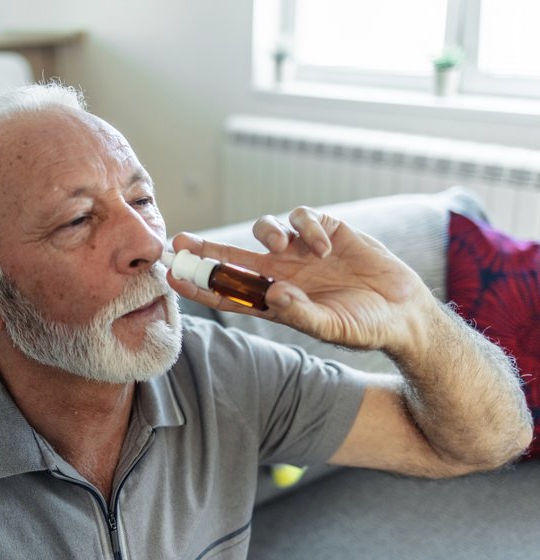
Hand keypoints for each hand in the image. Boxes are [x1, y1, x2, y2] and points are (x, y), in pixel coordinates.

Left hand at [168, 206, 434, 352]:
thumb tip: (271, 295)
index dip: (200, 285)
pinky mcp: (326, 231)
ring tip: (281, 247)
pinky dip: (307, 226)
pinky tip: (324, 245)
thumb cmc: (364, 326)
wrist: (403, 312)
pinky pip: (303, 217)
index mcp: (275, 301)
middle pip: (233, 256)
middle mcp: (282, 273)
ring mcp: (302, 251)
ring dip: (265, 233)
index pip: (228, 293)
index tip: (173, 277)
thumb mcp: (332, 328)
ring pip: (265, 228)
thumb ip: (302, 315)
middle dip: (207, 248)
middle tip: (179, 240)